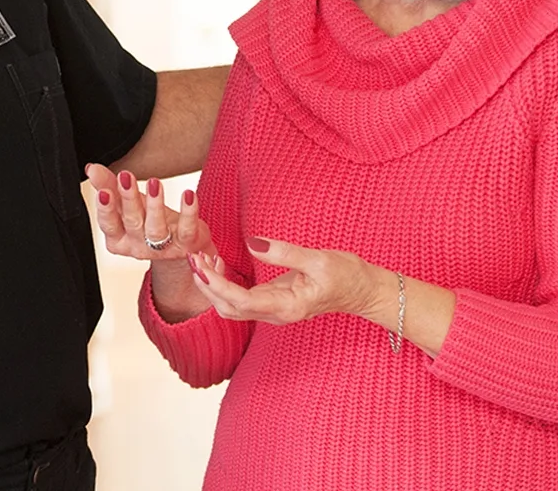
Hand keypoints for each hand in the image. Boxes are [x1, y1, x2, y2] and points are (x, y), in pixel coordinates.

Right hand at [86, 163, 213, 261]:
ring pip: (157, 229)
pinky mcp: (185, 244)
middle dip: (128, 200)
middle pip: (132, 222)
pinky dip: (189, 212)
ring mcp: (163, 248)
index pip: (109, 224)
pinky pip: (187, 229)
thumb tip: (91, 169)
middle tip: (126, 178)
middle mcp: (138, 246)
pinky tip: (188, 194)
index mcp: (119, 238)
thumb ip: (108, 186)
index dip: (105, 209)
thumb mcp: (126, 205)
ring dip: (155, 205)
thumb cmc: (148, 221)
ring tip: (155, 183)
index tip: (103, 191)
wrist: (179, 246)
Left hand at [190, 236, 380, 325]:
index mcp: (287, 306)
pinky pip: (240, 300)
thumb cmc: (346, 275)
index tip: (200, 266)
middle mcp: (276, 314)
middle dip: (207, 286)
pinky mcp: (273, 303)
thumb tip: (253, 243)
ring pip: (231, 308)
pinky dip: (224, 285)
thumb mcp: (317, 259)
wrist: (363, 291)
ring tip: (202, 259)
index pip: (241, 301)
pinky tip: (220, 264)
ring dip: (213, 287)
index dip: (217, 285)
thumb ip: (284, 252)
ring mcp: (274, 310)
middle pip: (229, 309)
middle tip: (193, 257)